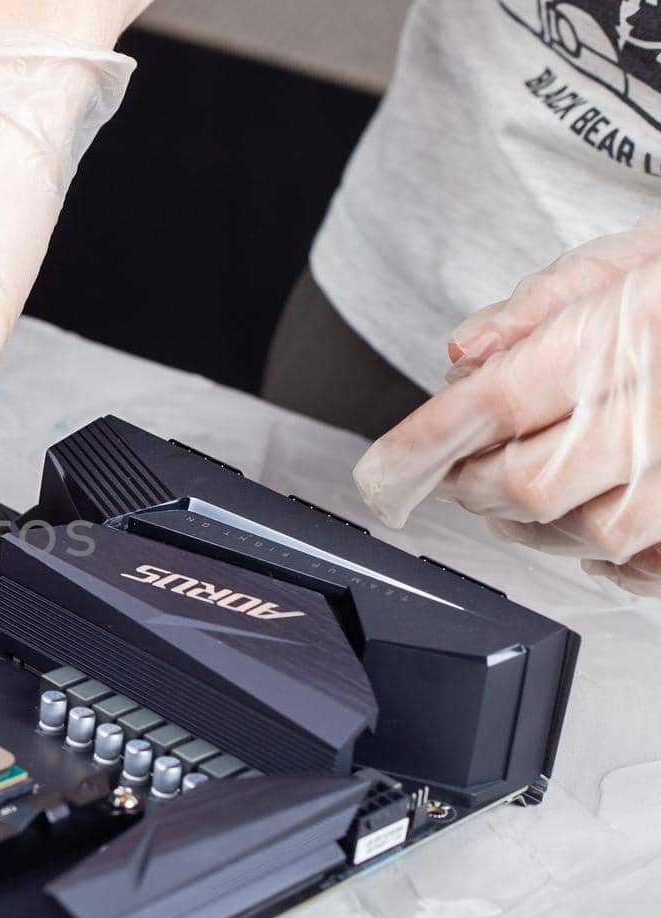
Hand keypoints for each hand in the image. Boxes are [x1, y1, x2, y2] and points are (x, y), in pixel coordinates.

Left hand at [354, 215, 660, 593]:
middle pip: (536, 480)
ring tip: (507, 497)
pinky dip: (608, 556)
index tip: (380, 470)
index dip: (426, 443)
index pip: (503, 399)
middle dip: (471, 487)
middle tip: (449, 474)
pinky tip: (585, 526)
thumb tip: (463, 353)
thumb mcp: (632, 256)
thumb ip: (543, 303)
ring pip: (595, 533)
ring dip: (531, 525)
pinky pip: (653, 563)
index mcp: (644, 323)